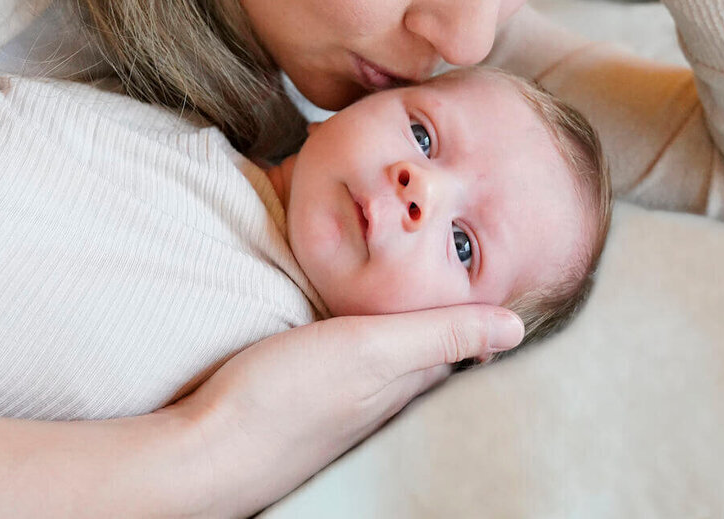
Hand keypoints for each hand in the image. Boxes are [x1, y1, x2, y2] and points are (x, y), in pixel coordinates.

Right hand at [173, 304, 525, 517]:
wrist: (207, 453)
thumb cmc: (285, 397)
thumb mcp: (371, 350)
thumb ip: (438, 334)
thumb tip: (517, 327)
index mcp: (403, 384)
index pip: (455, 345)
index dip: (472, 309)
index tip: (486, 271)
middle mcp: (379, 401)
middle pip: (423, 356)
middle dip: (438, 321)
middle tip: (449, 275)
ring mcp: (340, 407)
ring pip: (384, 364)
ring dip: (396, 333)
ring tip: (402, 294)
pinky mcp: (303, 406)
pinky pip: (346, 370)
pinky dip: (356, 344)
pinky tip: (342, 332)